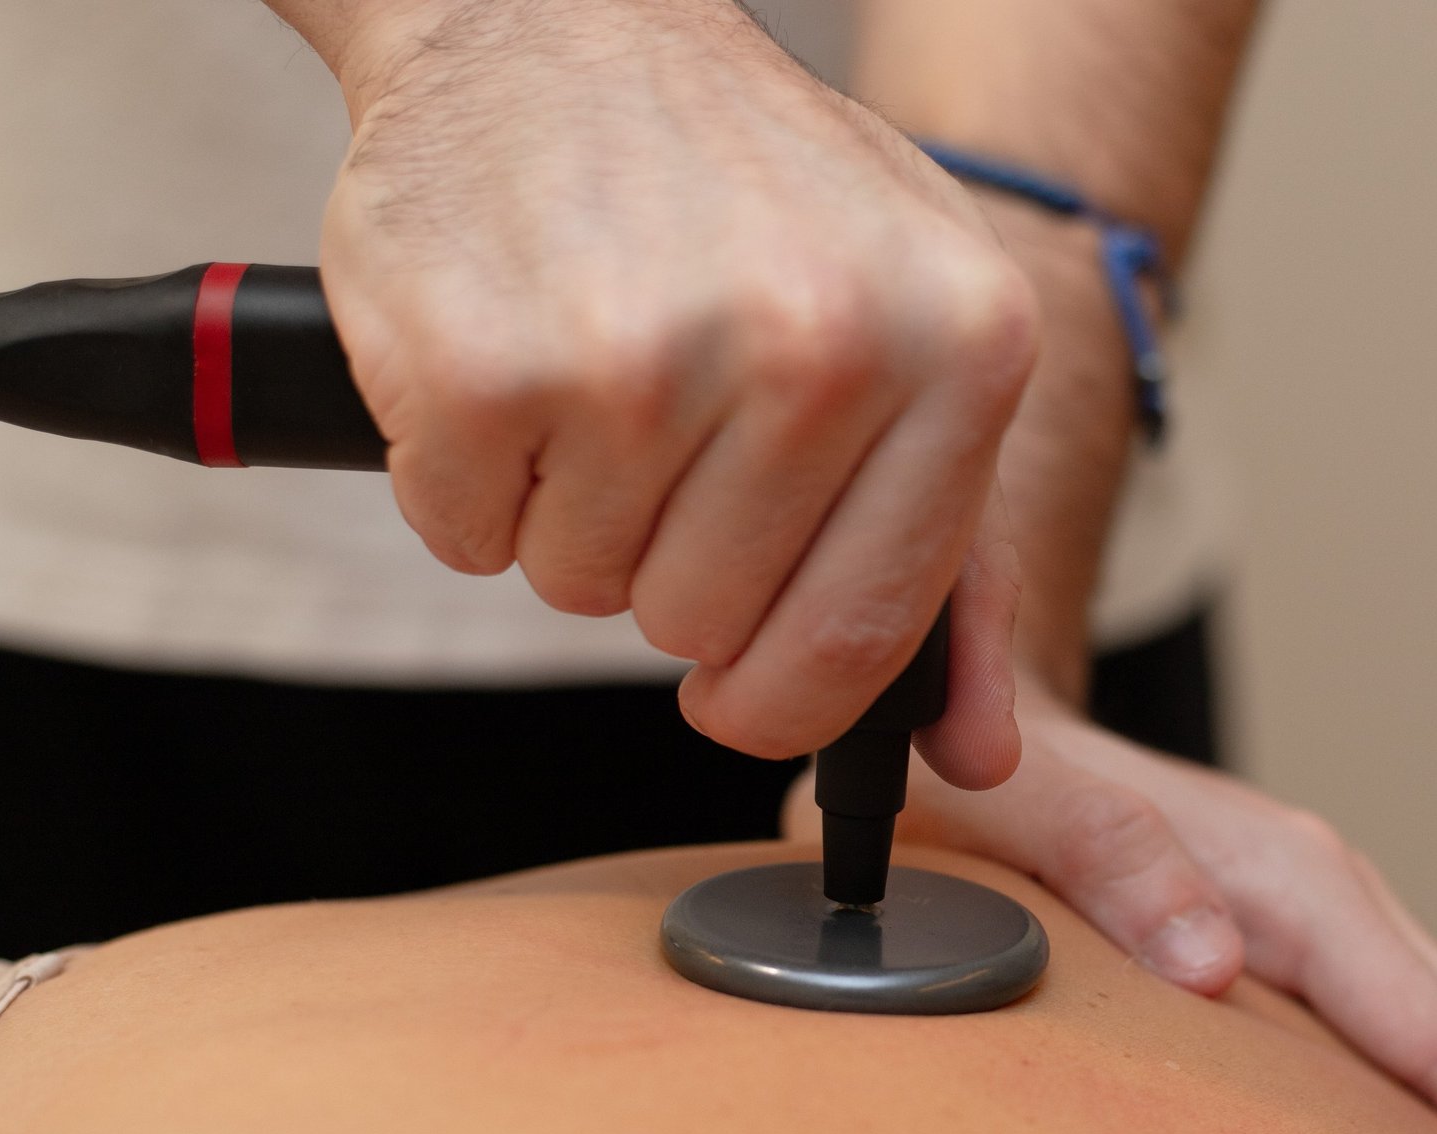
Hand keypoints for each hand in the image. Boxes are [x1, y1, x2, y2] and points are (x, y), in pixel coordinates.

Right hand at [315, 0, 1036, 785]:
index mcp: (961, 347)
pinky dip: (471, 480)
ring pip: (582, 591)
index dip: (784, 697)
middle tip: (663, 430)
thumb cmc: (755, 197)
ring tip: (598, 369)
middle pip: (704, 625)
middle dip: (667, 564)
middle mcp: (818, 347)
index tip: (739, 689)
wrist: (562, 21)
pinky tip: (514, 360)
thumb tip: (970, 757)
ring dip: (573, 514)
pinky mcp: (483, 365)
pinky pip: (466, 537)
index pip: (861, 635)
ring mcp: (643, 355)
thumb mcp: (913, 334)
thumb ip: (955, 560)